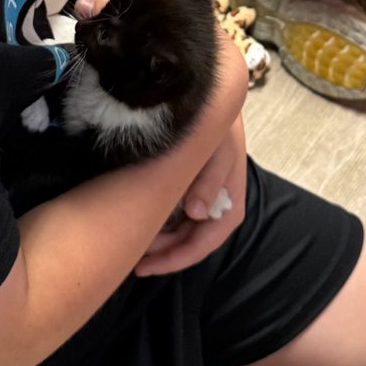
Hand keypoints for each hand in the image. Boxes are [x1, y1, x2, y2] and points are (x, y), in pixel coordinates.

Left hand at [134, 115, 246, 275]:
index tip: (149, 265)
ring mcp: (205, 199)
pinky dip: (162, 223)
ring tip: (135, 244)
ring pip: (183, 232)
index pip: (204, 243)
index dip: (177, 258)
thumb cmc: (219, 125)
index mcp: (230, 205)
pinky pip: (178, 216)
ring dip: (162, 242)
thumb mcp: (219, 149)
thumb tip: (197, 213)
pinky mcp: (193, 189)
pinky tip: (143, 221)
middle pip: (191, 242)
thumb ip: (210, 180)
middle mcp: (218, 207)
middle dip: (165, 255)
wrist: (213, 100)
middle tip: (135, 261)